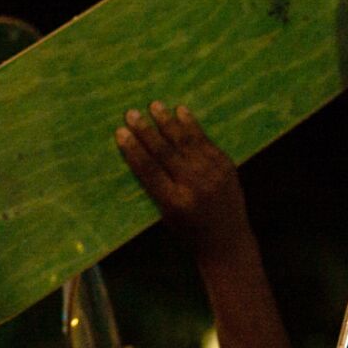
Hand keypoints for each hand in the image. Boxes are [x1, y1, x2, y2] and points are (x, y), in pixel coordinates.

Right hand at [115, 102, 250, 260]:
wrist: (228, 242)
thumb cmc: (189, 231)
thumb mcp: (166, 216)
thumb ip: (156, 188)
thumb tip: (138, 153)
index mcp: (174, 202)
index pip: (149, 171)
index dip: (133, 150)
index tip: (120, 133)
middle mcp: (194, 186)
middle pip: (165, 153)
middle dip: (146, 131)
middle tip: (131, 113)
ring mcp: (213, 174)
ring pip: (186, 142)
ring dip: (168, 122)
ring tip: (154, 106)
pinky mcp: (226, 166)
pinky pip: (205, 141)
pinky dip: (192, 125)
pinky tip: (181, 111)